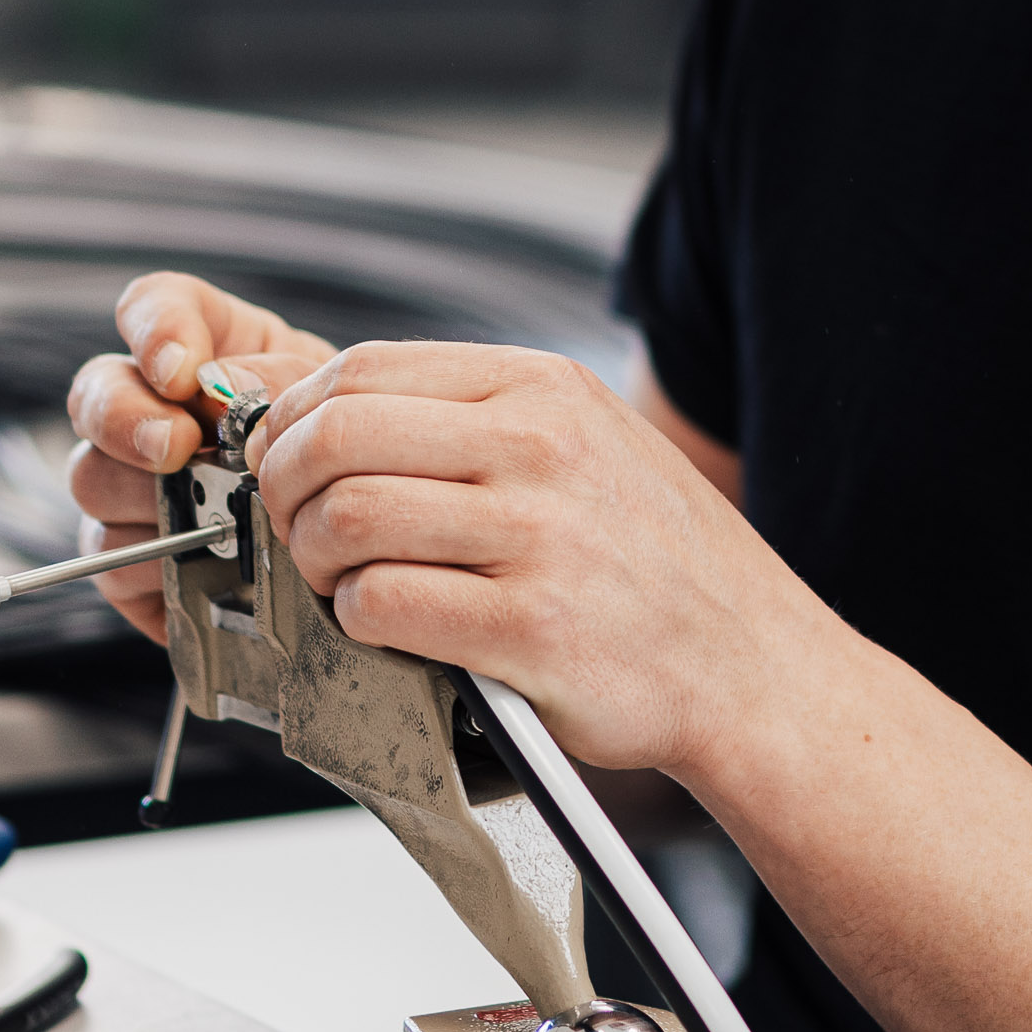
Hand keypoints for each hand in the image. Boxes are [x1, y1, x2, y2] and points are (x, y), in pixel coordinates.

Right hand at [59, 271, 332, 644]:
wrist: (366, 553)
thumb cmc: (351, 462)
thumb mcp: (333, 405)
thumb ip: (278, 381)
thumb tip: (215, 384)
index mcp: (211, 354)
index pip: (152, 306)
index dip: (153, 327)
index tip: (180, 369)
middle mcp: (156, 411)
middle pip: (96, 394)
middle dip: (124, 417)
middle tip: (176, 445)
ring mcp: (135, 486)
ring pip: (92, 476)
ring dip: (142, 495)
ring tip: (207, 514)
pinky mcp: (132, 559)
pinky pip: (110, 555)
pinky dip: (150, 561)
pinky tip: (200, 564)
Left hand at [234, 342, 857, 780]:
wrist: (750, 662)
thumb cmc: (654, 559)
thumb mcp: (583, 441)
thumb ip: (466, 419)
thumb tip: (310, 405)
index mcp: (543, 389)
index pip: (360, 369)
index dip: (290, 418)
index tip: (281, 461)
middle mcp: (540, 448)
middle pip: (334, 438)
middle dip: (283, 491)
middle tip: (298, 531)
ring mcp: (538, 538)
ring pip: (346, 518)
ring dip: (313, 561)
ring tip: (339, 583)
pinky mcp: (529, 630)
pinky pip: (384, 605)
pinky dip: (357, 620)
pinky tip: (386, 627)